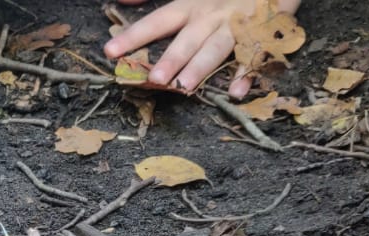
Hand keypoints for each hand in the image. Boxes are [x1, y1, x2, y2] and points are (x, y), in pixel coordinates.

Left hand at [103, 0, 301, 96]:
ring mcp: (234, 27)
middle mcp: (209, 16)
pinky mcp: (258, 36)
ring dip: (200, 68)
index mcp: (189, 5)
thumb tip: (122, 0)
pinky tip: (235, 93)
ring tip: (184, 87)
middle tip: (155, 79)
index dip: (134, 36)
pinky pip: (252, 58)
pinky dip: (245, 75)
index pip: (157, 21)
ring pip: (216, 49)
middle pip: (187, 39)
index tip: (110, 52)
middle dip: (171, 58)